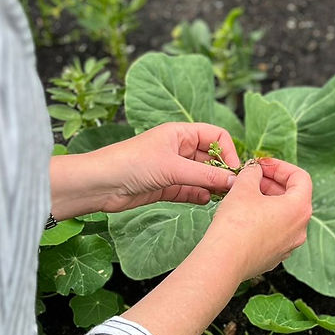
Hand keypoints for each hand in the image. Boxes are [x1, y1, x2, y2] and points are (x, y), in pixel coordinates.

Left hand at [49, 122, 241, 218]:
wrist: (100, 184)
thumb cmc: (131, 163)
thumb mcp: (172, 167)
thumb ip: (205, 175)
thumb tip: (233, 181)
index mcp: (180, 133)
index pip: (216, 136)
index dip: (227, 151)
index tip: (234, 170)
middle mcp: (178, 148)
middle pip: (210, 157)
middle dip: (222, 171)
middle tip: (233, 188)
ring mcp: (172, 168)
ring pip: (201, 176)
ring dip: (212, 185)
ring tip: (222, 197)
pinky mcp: (165, 187)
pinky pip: (190, 190)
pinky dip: (199, 195)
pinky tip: (206, 201)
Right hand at [203, 157, 312, 280]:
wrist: (224, 261)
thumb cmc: (236, 224)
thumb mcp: (243, 187)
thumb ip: (253, 173)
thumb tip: (255, 170)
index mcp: (299, 208)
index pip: (300, 177)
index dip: (280, 166)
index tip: (262, 164)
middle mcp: (300, 229)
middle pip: (293, 197)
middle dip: (272, 183)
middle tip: (252, 177)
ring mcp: (289, 245)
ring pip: (284, 216)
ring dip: (268, 201)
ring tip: (245, 195)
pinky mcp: (275, 257)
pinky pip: (275, 232)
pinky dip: (264, 220)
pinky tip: (244, 216)